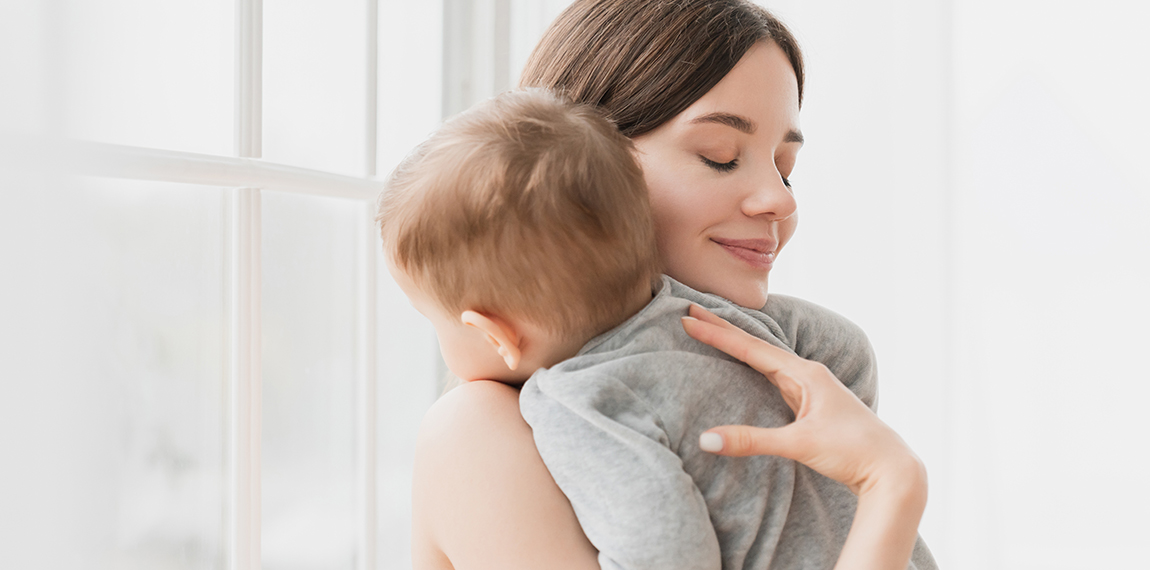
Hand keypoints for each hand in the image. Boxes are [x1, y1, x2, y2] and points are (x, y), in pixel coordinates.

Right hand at [681, 304, 923, 496]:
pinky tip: (747, 365)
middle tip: (693, 309)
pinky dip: (754, 365)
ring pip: (766, 359)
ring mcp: (811, 388)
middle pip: (757, 346)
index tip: (689, 318)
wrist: (891, 469)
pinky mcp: (812, 404)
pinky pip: (774, 376)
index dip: (718, 334)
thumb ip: (751, 440)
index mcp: (806, 374)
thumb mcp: (798, 444)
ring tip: (714, 330)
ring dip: (738, 344)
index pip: (752, 349)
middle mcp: (808, 374)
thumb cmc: (852, 452)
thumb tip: (706, 439)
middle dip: (724, 329)